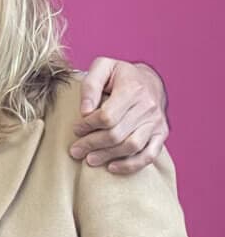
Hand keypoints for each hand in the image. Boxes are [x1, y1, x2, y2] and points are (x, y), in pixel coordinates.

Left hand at [70, 59, 167, 173]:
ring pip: (131, 146)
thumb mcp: (102, 68)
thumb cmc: (120, 75)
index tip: (76, 128)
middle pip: (117, 133)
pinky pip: (149, 155)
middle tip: (75, 151)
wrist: (149, 80)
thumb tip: (84, 111)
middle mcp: (148, 106)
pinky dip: (131, 165)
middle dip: (92, 144)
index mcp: (132, 89)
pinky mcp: (161, 134)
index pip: (107, 115)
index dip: (88, 125)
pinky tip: (112, 168)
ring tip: (89, 160)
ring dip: (107, 156)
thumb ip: (90, 85)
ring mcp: (156, 122)